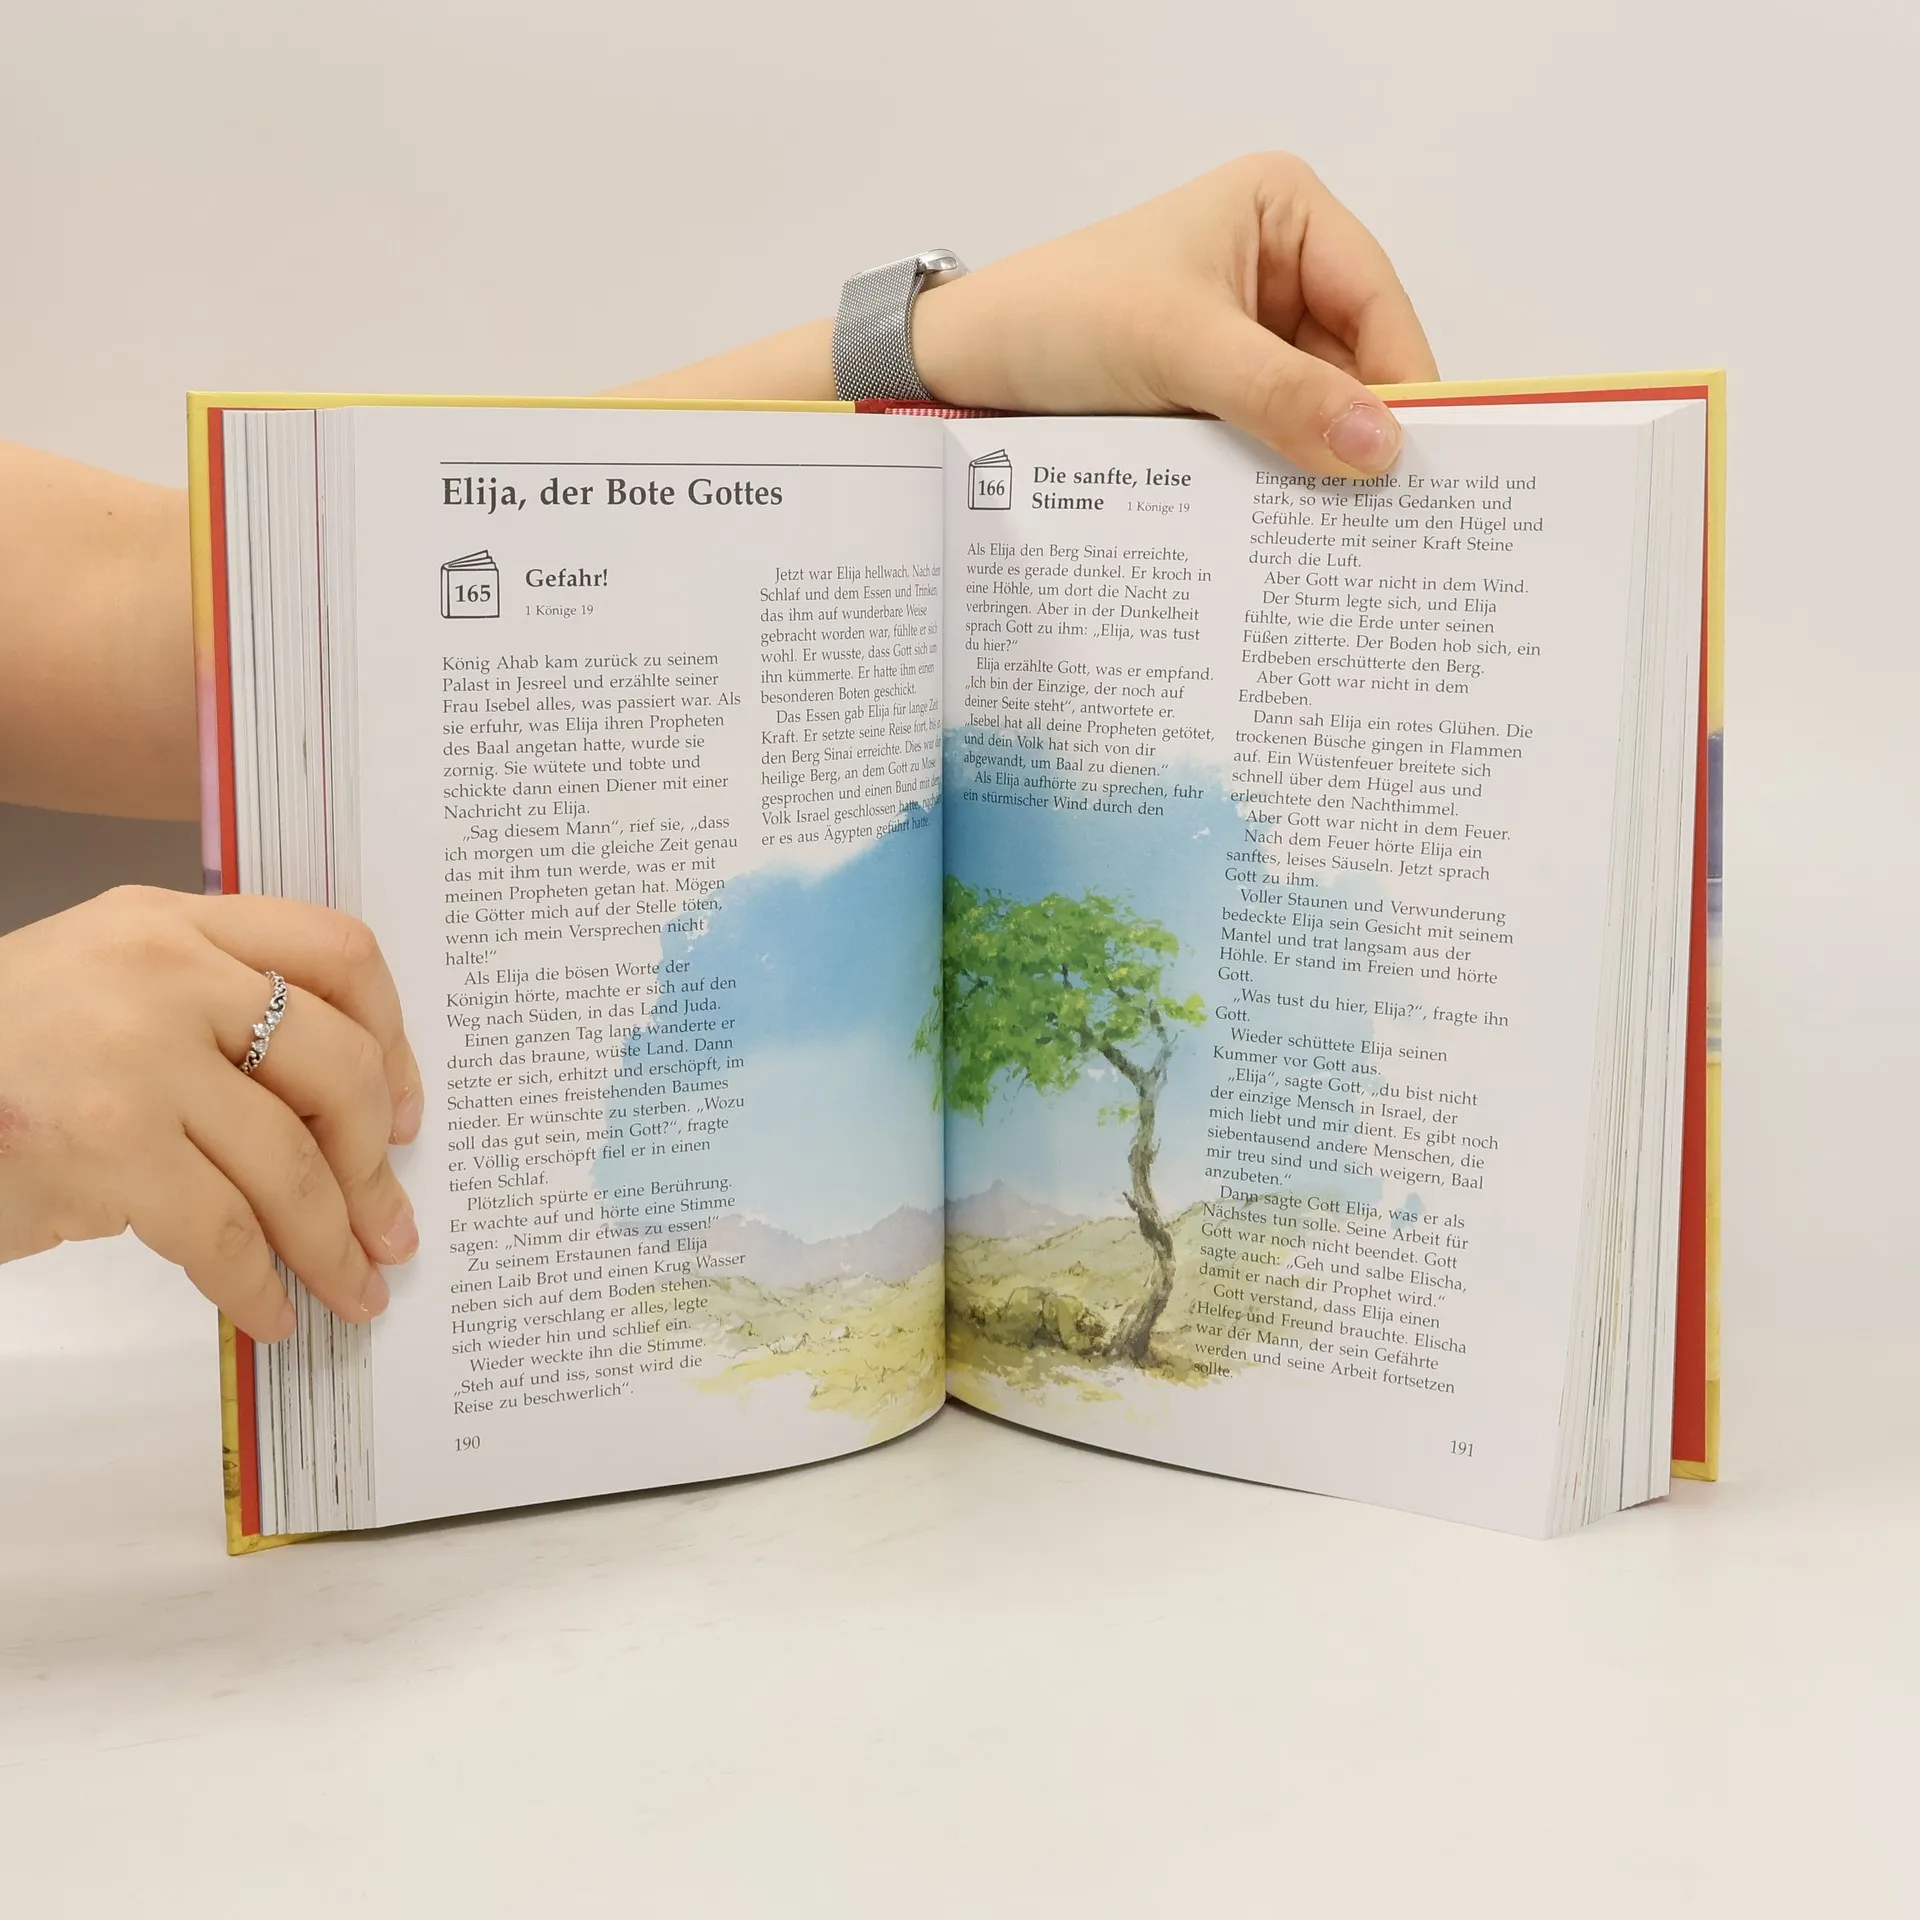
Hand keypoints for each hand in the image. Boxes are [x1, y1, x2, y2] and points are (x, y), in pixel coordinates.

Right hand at [0, 887, 422, 1340]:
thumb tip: (343, 1124)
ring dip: (334, 1243)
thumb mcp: (107, 992)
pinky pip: (222, 1231)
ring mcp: (135, 1056)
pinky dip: (257, 1285)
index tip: (408, 1114)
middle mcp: (165, 970)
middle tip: (392, 1226)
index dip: (395, 1040)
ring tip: (356, 1288)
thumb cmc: (1, 1059)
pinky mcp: (105, 1146)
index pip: (337, 951)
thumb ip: (214, 1019)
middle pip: (337, 1063)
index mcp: (173, 920)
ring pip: (290, 1162)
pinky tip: (271, 1313)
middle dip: (376, 1163)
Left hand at [912, 153, 1435, 476]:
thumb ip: (1281, 396)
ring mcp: (1250, 334)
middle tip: (1392, 518)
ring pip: (1316, 409)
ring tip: (1345, 534)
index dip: (1404, 382)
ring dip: (1321, 464)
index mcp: (1284, 212)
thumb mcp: (1178, 349)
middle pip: (1356, 361)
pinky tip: (1292, 526)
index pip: (1378, 302)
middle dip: (1362, 432)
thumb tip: (1379, 448)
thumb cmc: (1061, 318)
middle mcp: (1279, 266)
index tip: (1420, 463)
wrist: (964, 366)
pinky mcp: (1219, 392)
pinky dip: (1281, 479)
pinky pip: (1273, 437)